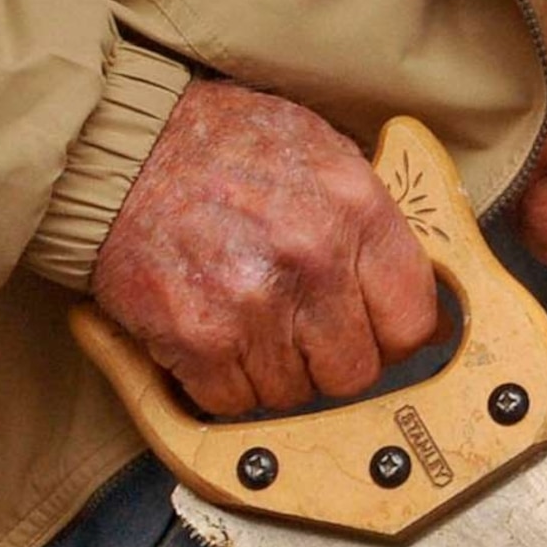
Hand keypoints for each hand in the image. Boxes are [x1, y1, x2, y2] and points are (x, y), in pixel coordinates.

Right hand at [89, 81, 443, 417]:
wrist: (122, 146)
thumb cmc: (221, 145)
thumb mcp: (322, 151)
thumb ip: (372, 223)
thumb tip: (424, 295)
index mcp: (355, 208)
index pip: (414, 320)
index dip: (393, 336)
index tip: (373, 334)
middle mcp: (312, 257)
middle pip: (356, 372)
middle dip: (330, 360)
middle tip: (299, 329)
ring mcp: (253, 303)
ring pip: (293, 394)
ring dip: (271, 371)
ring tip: (246, 318)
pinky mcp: (197, 337)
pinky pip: (232, 401)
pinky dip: (220, 381)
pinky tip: (210, 331)